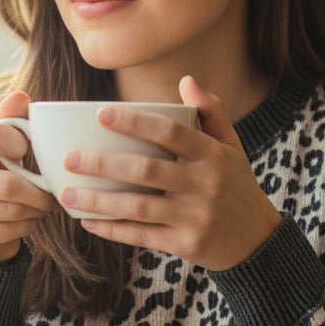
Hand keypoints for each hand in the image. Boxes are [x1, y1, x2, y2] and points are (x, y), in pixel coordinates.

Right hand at [0, 91, 58, 263]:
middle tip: (53, 192)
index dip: (22, 143)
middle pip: (9, 184)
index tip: (29, 151)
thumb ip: (10, 122)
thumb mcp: (0, 148)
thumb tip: (22, 96)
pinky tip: (27, 220)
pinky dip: (27, 225)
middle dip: (39, 191)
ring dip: (36, 209)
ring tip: (43, 205)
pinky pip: (11, 230)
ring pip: (13, 210)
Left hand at [60, 75, 281, 270]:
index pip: (171, 131)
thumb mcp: (232, 148)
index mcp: (213, 155)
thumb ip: (211, 113)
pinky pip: (141, 235)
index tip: (101, 114)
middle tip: (70, 158)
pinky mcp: (185, 244)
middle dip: (103, 163)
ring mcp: (194, 217)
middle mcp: (204, 184)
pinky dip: (112, 229)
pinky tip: (87, 221)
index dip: (136, 122)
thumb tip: (187, 81)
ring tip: (67, 193)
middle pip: (146, 170)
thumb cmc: (237, 187)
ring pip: (138, 206)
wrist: (258, 242)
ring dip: (98, 200)